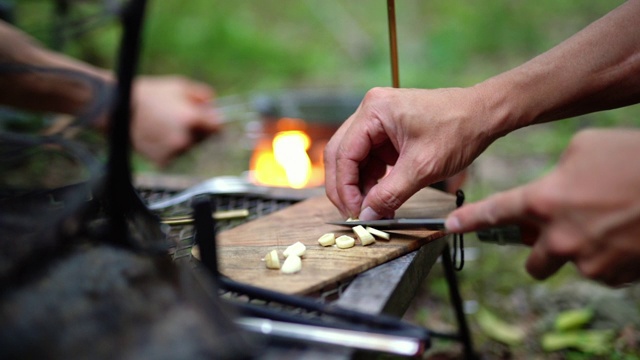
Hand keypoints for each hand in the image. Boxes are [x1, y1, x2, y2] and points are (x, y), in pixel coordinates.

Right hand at [131, 76, 220, 165]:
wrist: (118, 108)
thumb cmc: (149, 94)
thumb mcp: (179, 86)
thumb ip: (203, 96)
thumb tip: (215, 106)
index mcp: (191, 119)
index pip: (217, 128)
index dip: (214, 123)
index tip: (210, 120)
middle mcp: (184, 138)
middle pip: (204, 138)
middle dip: (198, 130)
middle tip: (179, 119)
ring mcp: (173, 151)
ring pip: (189, 148)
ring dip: (183, 140)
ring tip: (165, 125)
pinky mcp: (162, 160)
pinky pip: (174, 155)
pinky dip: (169, 148)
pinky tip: (158, 135)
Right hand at [324, 86, 499, 219]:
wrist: (484, 115)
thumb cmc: (458, 130)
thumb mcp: (422, 168)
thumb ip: (390, 194)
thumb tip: (367, 216)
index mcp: (374, 111)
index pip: (344, 153)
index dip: (345, 187)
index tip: (354, 212)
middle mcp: (370, 111)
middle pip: (341, 154)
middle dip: (345, 187)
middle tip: (354, 214)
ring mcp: (377, 120)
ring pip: (353, 158)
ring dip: (359, 185)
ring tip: (371, 210)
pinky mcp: (387, 131)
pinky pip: (369, 158)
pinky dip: (372, 179)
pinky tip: (380, 198)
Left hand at [446, 128, 639, 285]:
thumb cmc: (632, 158)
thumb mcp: (585, 147)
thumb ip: (557, 171)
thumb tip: (550, 187)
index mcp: (544, 199)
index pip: (495, 214)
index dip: (469, 222)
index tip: (449, 227)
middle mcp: (559, 236)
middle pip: (533, 262)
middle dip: (541, 251)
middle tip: (559, 234)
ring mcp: (586, 260)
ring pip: (570, 265)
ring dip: (580, 251)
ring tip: (606, 223)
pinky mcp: (613, 275)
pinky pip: (600, 270)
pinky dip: (608, 256)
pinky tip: (623, 232)